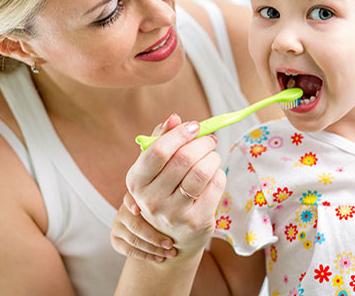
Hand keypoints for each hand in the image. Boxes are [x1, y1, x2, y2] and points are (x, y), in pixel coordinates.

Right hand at [111, 192, 177, 261]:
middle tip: (171, 244)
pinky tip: (159, 258)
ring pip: (134, 239)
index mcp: (135, 197)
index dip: (132, 203)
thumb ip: (173, 200)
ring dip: (153, 249)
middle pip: (135, 224)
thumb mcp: (170, 205)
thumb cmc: (169, 215)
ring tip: (170, 253)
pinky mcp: (115, 240)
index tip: (138, 210)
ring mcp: (118, 225)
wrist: (159, 233)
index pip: (130, 197)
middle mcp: (124, 210)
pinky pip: (129, 250)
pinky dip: (146, 256)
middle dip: (155, 236)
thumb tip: (189, 196)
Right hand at [125, 114, 225, 254]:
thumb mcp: (154, 169)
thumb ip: (160, 140)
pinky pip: (215, 185)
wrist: (173, 236)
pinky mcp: (196, 221)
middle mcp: (151, 200)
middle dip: (202, 142)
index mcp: (136, 181)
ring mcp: (173, 213)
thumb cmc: (164, 192)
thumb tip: (174, 118)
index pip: (158, 151)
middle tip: (209, 139)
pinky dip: (219, 173)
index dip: (179, 134)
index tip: (193, 126)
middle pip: (184, 158)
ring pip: (202, 171)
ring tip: (212, 155)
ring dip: (212, 156)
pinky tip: (214, 174)